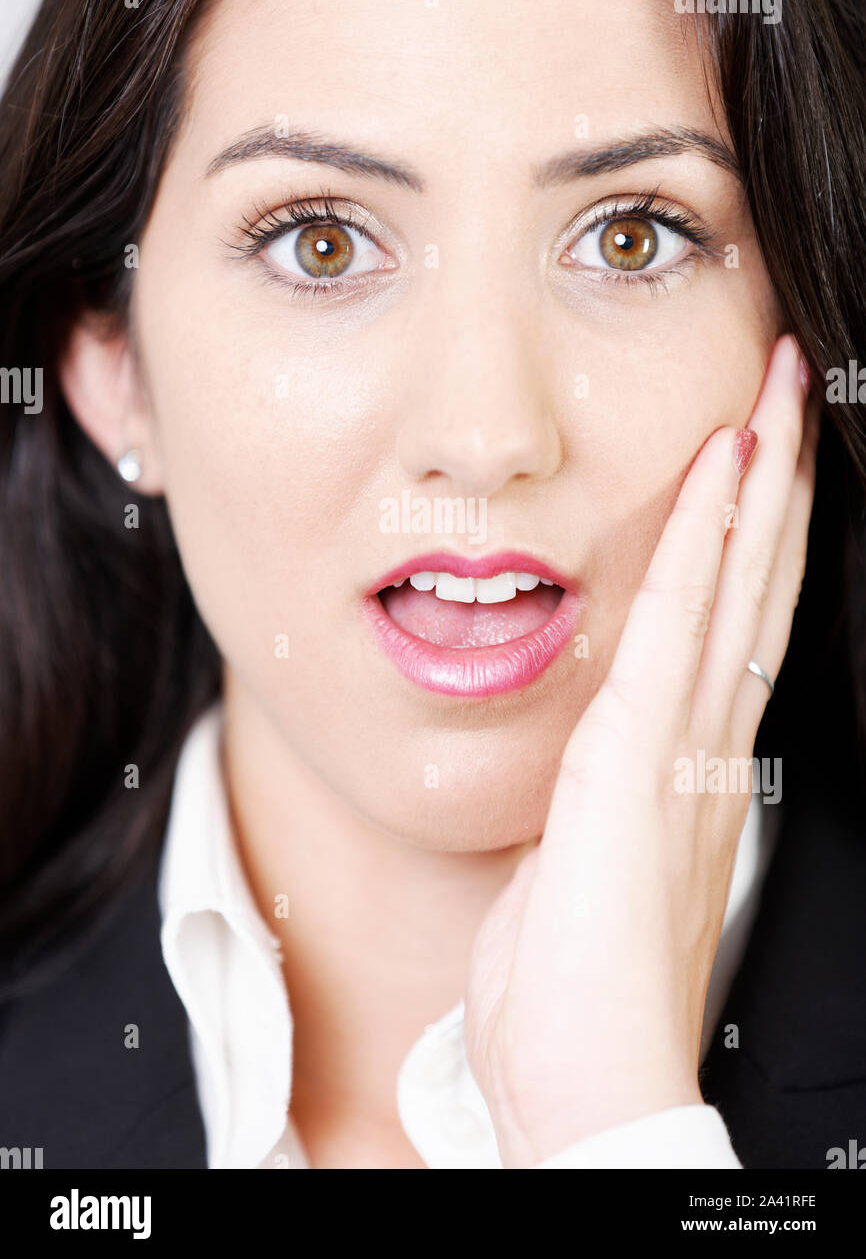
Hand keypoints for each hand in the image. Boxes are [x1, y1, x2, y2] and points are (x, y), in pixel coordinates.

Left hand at [463, 333, 818, 1167]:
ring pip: (736, 591)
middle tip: (787, 398)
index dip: (751, 546)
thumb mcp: (566, 877)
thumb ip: (578, 818)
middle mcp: (700, 751)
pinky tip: (719, 471)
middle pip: (755, 593)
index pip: (730, 634)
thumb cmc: (569, 1001)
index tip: (755, 466)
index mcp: (684, 775)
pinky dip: (703, 544)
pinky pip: (677, 629)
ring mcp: (679, 753)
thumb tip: (563, 792)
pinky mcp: (636, 764)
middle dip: (776, 490)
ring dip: (757, 487)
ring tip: (773, 399)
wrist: (583, 1090)